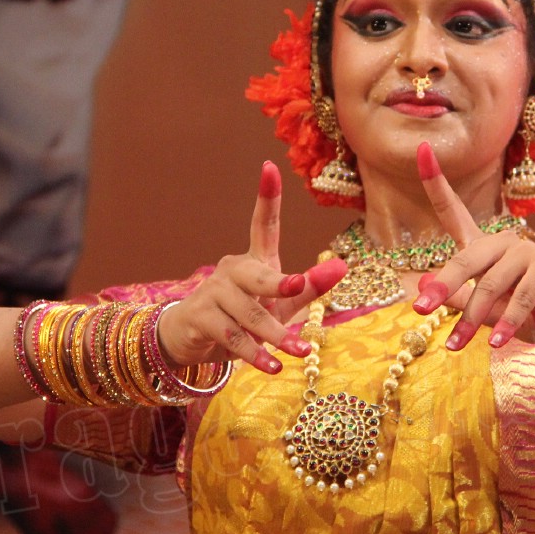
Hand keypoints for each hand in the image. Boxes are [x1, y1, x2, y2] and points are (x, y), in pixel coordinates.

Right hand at [157, 162, 345, 372]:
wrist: (192, 340)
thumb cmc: (244, 317)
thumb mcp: (281, 306)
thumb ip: (309, 288)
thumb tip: (342, 267)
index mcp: (255, 261)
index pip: (263, 225)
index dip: (267, 197)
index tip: (269, 167)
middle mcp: (232, 270)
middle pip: (258, 275)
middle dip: (279, 284)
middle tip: (297, 287)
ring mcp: (213, 292)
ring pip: (249, 314)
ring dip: (275, 337)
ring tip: (300, 352)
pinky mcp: (200, 317)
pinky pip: (232, 336)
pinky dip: (254, 353)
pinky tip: (272, 366)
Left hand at [410, 143, 534, 350]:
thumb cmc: (528, 310)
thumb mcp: (489, 311)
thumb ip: (461, 300)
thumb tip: (426, 289)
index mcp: (483, 248)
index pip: (454, 211)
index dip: (437, 182)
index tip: (422, 150)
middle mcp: (503, 244)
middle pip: (466, 258)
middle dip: (442, 285)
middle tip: (420, 308)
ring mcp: (527, 253)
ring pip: (491, 284)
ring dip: (473, 319)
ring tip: (456, 345)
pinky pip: (521, 297)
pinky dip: (507, 322)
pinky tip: (497, 343)